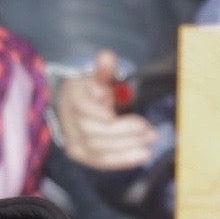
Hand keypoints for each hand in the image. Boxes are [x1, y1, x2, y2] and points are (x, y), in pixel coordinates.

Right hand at [55, 56, 160, 174]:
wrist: (78, 108)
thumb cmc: (93, 91)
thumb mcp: (99, 78)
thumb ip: (104, 70)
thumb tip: (107, 57)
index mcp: (72, 97)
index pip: (82, 107)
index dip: (98, 112)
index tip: (118, 116)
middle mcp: (68, 121)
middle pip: (94, 132)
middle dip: (124, 132)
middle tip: (150, 130)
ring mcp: (72, 140)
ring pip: (99, 149)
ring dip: (128, 147)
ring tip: (150, 140)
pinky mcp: (80, 155)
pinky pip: (100, 161)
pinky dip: (122, 160)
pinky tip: (141, 155)